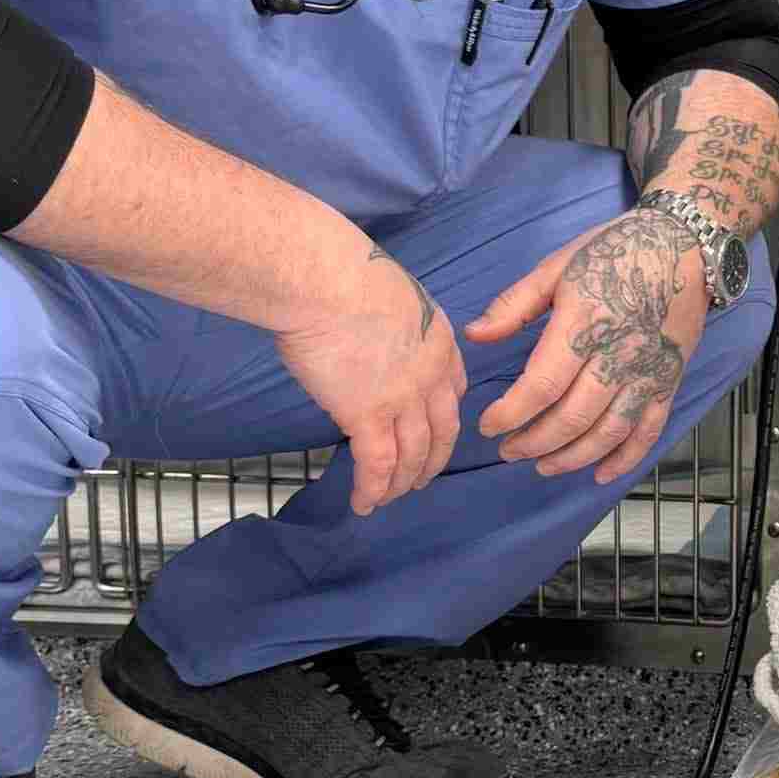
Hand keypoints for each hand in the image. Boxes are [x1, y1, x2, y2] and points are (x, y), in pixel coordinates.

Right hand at [278, 245, 466, 515]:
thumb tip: (365, 335)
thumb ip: (391, 324)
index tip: (434, 429)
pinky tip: (364, 503)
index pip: (454, 388)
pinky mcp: (369, 414)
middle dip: (433, 458)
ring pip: (414, 453)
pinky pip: (378, 464)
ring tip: (390, 497)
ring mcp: (405, 397)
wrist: (324, 278)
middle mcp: (433, 373)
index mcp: (441, 338)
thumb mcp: (389, 294)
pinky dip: (373, 489)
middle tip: (420, 478)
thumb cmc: (341, 273)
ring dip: (403, 480)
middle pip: (443, 428)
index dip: (444, 414)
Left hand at [467, 209, 707, 485]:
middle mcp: (620, 354)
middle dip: (534, 442)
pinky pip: (648, 430)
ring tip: (542, 465)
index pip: (543, 384)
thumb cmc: (616, 250)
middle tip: (508, 450)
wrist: (687, 245)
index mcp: (586, 322)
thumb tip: (473, 335)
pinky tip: (600, 474)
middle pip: (573, 417)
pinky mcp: (669, 380)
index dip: (511, 413)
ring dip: (572, 457)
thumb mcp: (559, 265)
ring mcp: (648, 372)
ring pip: (609, 431)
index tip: (487, 425)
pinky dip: (626, 458)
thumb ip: (515, 305)